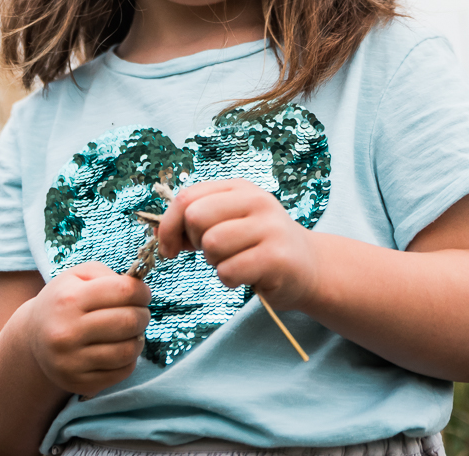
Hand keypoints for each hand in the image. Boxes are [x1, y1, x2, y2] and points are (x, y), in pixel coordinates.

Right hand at [22, 262, 150, 396]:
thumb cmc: (63, 301)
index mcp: (68, 300)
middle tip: (140, 312)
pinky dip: (129, 359)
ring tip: (132, 331)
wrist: (34, 338)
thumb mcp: (77, 277)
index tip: (143, 294)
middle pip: (128, 321)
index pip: (123, 292)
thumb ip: (107, 275)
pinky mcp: (79, 383)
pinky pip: (122, 371)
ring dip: (138, 338)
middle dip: (143, 315)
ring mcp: (72, 361)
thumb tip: (137, 288)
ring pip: (128, 350)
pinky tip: (120, 348)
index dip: (141, 291)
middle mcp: (67, 332)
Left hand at [156, 178, 317, 309]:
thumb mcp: (229, 221)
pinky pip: (228, 271)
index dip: (169, 225)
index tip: (170, 246)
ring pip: (212, 244)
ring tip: (234, 261)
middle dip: (195, 241)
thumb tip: (159, 233)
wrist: (308, 267)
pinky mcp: (277, 258)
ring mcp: (269, 228)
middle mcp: (256, 201)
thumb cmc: (257, 245)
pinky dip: (229, 279)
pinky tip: (246, 275)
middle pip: (196, 217)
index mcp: (239, 188)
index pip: (187, 196)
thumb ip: (196, 220)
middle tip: (213, 252)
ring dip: (215, 262)